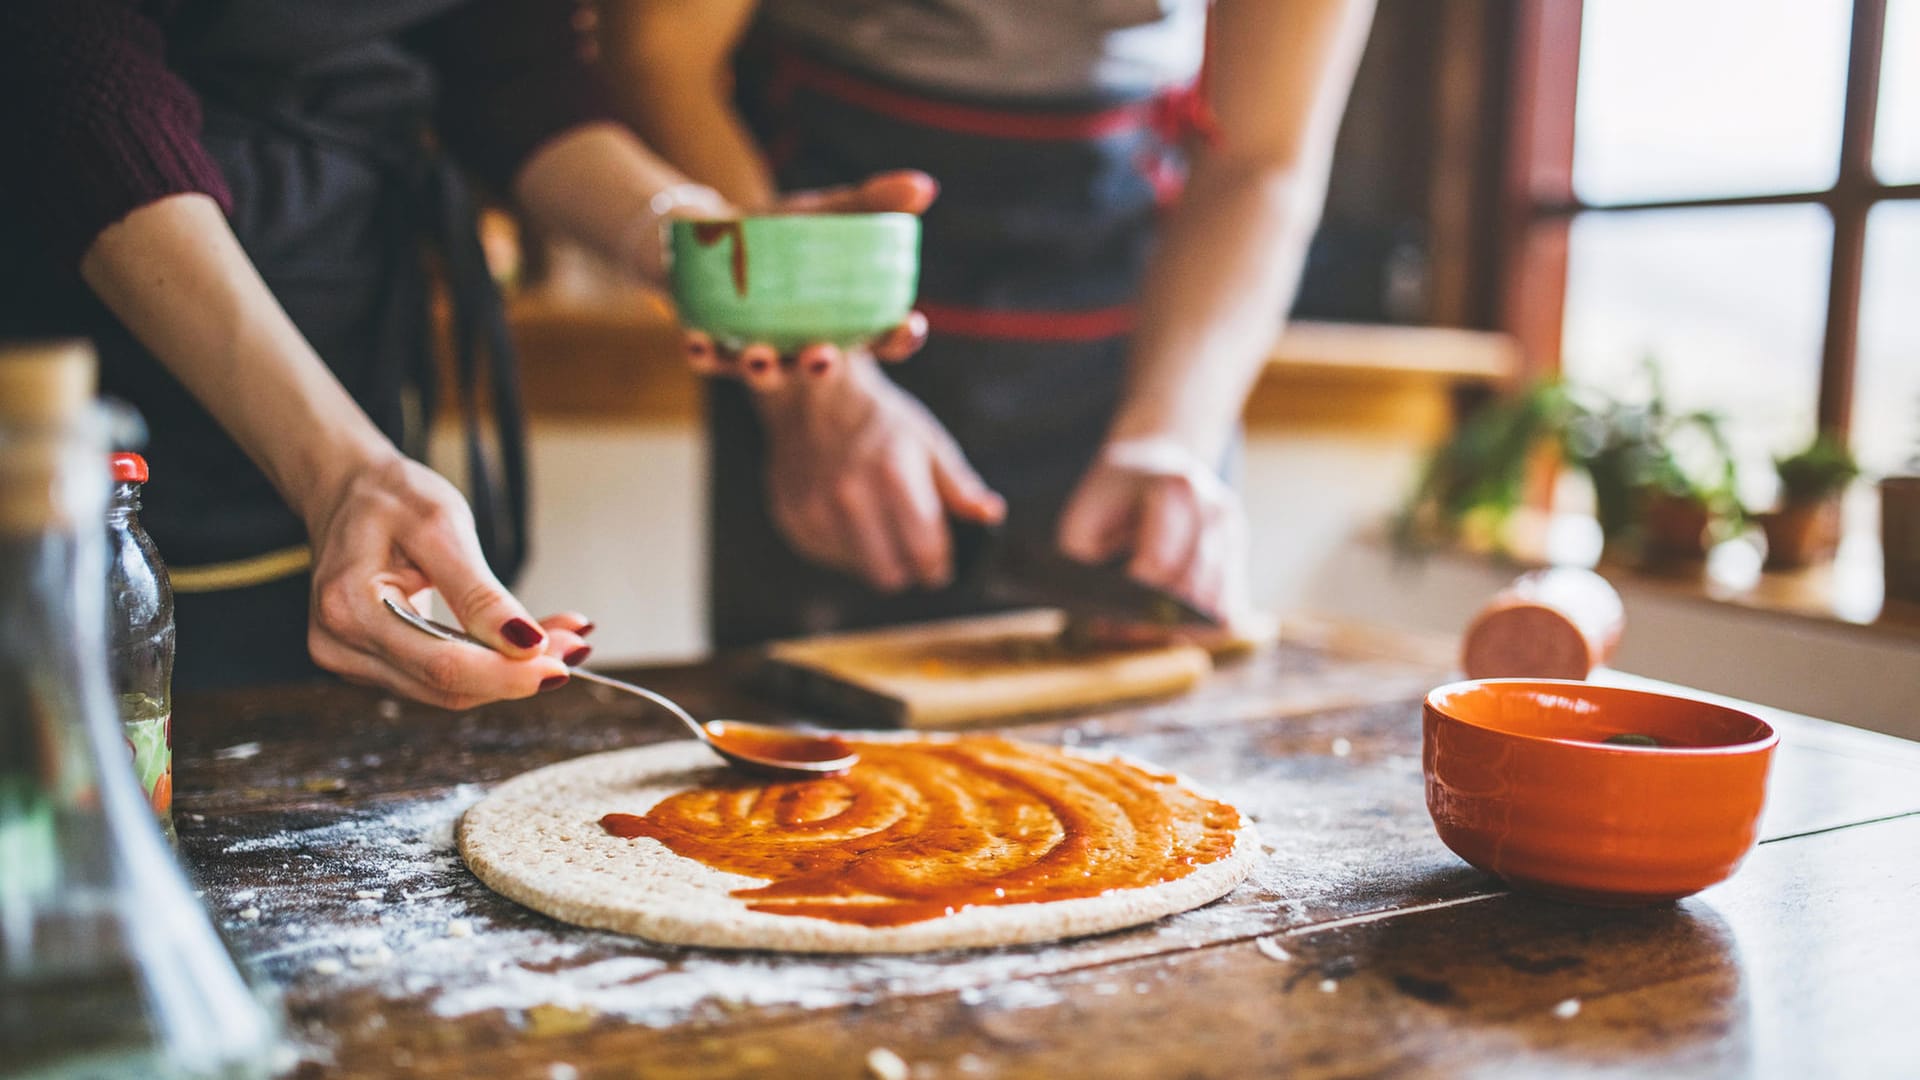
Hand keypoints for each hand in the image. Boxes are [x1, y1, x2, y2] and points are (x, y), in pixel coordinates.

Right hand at [303, 453, 594, 708]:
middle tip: (576, 644)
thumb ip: (479, 592)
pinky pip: (440, 675)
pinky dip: (488, 662)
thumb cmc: (390, 498)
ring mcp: (354, 659)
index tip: (562, 663)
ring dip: (510, 669)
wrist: (349, 491)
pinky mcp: (374, 662)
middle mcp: (342, 645)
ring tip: (561, 636)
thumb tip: (526, 644)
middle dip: (518, 671)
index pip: (441, 665)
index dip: (507, 674)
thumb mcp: (442, 527)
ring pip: (449, 688)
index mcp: (350, 608)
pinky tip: (526, 640)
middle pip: (448, 685)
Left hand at [684, 170, 938, 388]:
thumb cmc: (782, 230)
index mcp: (840, 322)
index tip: (911, 323)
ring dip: (762, 370)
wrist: (712, 231)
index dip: (899, 339)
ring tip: (758, 357)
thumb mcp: (826, 210)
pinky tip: (695, 342)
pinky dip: (702, 353)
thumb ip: (872, 201)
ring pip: (763, 373)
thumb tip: (927, 185)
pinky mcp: (712, 346)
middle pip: (818, 368)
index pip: (880, 340)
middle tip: (822, 355)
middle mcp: (801, 347)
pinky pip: (707, 359)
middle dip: (820, 367)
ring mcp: (756, 351)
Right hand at [756, 356, 1004, 591]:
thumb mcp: (927, 442)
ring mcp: (815, 510)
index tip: (941, 566)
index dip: (939, 567)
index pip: (925, 553)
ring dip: (875, 556)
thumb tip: (993, 514)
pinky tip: (848, 515)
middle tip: (912, 551)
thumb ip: (959, 486)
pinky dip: (845, 546)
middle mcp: (849, 496)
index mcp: (892, 475)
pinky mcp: (793, 519)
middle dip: (907, 568)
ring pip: (859, 568)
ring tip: (878, 521)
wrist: (810, 399)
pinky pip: (830, 556)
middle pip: (890, 575)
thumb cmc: (881, 422)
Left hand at [1057, 437, 1249, 622]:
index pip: (1159, 561)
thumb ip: (1085, 562)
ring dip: (1180, 629)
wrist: (1156, 458)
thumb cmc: (1111, 495)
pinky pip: (1230, 606)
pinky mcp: (1239, 553)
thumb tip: (1103, 618)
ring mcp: (1233, 531)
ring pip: (1218, 604)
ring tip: (1142, 633)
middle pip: (1192, 588)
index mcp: (1173, 488)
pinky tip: (1170, 628)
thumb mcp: (1082, 518)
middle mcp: (1213, 508)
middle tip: (1120, 635)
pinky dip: (1202, 627)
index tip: (1106, 622)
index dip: (1132, 600)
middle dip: (1154, 621)